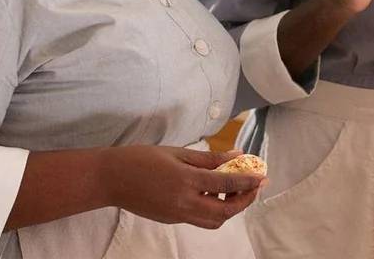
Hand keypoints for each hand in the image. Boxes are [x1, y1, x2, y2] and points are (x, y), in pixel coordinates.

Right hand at [102, 146, 264, 228]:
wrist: (111, 179)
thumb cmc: (141, 158)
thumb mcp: (176, 152)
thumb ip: (208, 158)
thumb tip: (236, 155)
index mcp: (185, 181)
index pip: (226, 183)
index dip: (247, 180)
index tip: (262, 176)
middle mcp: (184, 203)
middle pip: (224, 211)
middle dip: (244, 201)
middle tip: (253, 187)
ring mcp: (177, 215)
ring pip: (214, 221)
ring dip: (229, 208)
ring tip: (232, 189)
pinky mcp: (171, 220)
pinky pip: (199, 219)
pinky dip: (212, 209)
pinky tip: (211, 192)